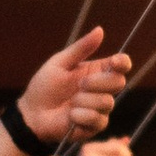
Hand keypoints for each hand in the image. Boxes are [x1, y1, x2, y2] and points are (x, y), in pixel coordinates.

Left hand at [12, 32, 131, 150]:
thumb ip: (81, 48)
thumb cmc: (45, 86)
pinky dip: (80, 116)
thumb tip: (100, 30)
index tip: (115, 61)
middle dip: (98, 82)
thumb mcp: (60, 63)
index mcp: (97, 71)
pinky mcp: (95, 126)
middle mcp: (102, 89)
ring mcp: (100, 108)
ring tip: (69, 102)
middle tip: (80, 84)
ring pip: (106, 102)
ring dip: (83, 101)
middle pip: (118, 82)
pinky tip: (69, 116)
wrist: (32, 114)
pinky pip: (97, 119)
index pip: (121, 65)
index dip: (122, 62)